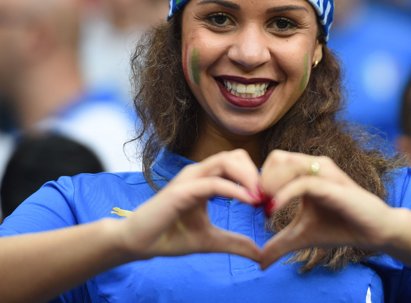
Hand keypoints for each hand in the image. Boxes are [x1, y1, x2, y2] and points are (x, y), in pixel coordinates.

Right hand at [117, 149, 262, 262]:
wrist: (138, 243)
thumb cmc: (170, 237)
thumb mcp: (211, 241)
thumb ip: (235, 243)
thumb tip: (260, 254)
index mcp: (205, 179)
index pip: (237, 163)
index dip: (256, 177)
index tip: (271, 198)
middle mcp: (197, 173)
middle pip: (235, 156)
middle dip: (256, 173)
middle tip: (269, 196)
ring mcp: (189, 179)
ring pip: (226, 162)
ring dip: (248, 178)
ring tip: (261, 198)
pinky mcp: (181, 191)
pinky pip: (213, 183)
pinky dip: (235, 190)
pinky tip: (249, 202)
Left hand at [259, 150, 396, 268]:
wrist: (373, 232)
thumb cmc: (339, 228)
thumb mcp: (301, 236)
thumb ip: (279, 244)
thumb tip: (260, 263)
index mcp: (306, 172)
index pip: (274, 161)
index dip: (260, 179)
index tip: (256, 204)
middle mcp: (315, 166)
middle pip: (277, 157)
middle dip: (263, 179)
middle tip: (260, 204)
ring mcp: (324, 172)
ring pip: (287, 163)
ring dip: (271, 184)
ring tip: (267, 207)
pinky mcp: (331, 185)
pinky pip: (302, 183)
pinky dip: (284, 194)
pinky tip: (274, 209)